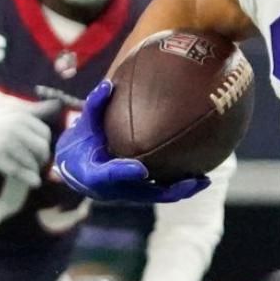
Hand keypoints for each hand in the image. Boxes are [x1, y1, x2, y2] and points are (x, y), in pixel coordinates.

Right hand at [0, 98, 58, 185]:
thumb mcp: (12, 108)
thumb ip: (36, 109)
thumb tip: (58, 104)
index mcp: (21, 116)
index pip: (45, 133)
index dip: (45, 142)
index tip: (41, 147)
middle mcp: (15, 129)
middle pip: (41, 148)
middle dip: (42, 158)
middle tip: (38, 161)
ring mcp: (4, 143)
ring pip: (31, 161)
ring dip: (34, 169)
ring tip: (32, 169)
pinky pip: (17, 171)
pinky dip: (28, 178)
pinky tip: (34, 182)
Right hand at [53, 82, 210, 203]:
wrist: (77, 166)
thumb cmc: (81, 141)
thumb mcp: (84, 124)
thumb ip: (94, 106)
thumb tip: (107, 85)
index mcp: (93, 174)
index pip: (109, 176)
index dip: (124, 174)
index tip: (140, 169)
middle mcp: (113, 189)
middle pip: (141, 193)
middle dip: (163, 189)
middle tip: (183, 181)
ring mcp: (128, 193)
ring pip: (156, 196)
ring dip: (179, 190)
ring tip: (202, 180)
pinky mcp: (140, 192)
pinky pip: (162, 191)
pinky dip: (180, 186)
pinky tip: (202, 177)